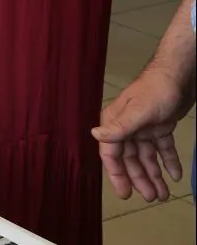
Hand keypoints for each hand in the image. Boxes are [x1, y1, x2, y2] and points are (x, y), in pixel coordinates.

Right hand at [94, 66, 188, 201]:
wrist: (178, 75)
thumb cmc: (156, 90)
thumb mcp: (138, 111)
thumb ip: (119, 126)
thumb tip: (95, 136)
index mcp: (115, 123)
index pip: (112, 154)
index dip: (117, 174)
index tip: (125, 194)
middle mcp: (126, 127)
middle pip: (130, 159)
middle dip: (140, 179)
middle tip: (152, 198)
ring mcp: (143, 128)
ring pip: (146, 157)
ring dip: (154, 174)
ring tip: (164, 193)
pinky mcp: (159, 126)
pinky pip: (162, 148)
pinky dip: (168, 161)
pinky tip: (175, 175)